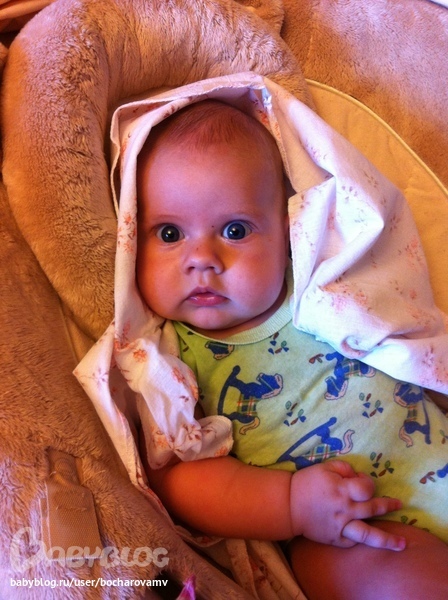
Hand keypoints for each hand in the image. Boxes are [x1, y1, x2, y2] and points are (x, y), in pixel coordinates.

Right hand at [289, 460, 405, 550]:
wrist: (288, 505)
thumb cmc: (307, 482)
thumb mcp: (324, 467)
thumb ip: (344, 468)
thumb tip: (357, 476)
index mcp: (342, 489)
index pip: (366, 487)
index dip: (368, 483)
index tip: (362, 481)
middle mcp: (345, 509)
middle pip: (373, 508)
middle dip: (388, 506)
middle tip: (399, 504)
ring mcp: (341, 526)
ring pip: (368, 534)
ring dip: (387, 539)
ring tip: (403, 544)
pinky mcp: (335, 538)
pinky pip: (352, 541)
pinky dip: (361, 539)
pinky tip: (369, 539)